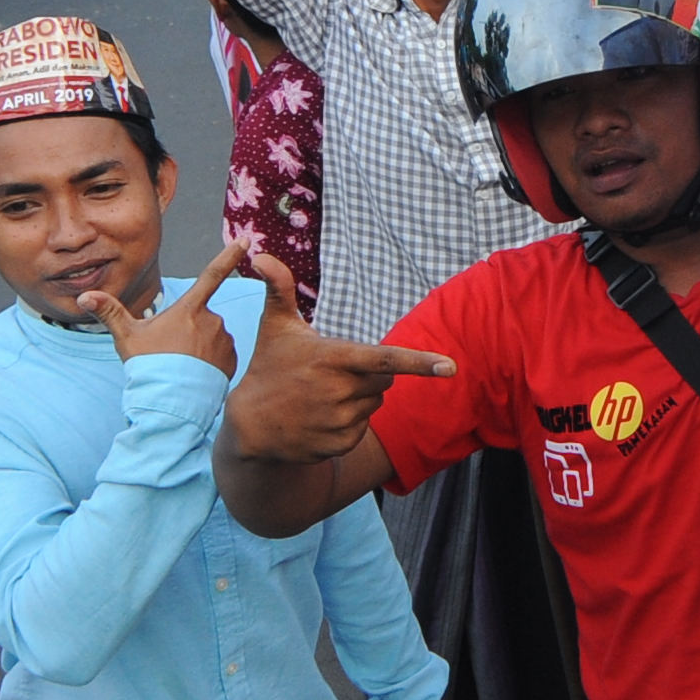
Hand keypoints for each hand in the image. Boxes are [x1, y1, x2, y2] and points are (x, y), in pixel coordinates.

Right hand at [96, 246, 246, 370]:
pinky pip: (221, 354)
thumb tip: (84, 296)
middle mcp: (212, 320)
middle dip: (186, 329)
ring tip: (181, 366)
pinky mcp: (232, 361)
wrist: (170, 403)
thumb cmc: (148, 367)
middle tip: (169, 352)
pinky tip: (195, 374)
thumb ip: (109, 312)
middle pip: (199, 316)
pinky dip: (210, 360)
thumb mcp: (126, 337)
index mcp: (189, 309)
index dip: (230, 254)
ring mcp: (224, 341)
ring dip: (199, 345)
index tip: (246, 239)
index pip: (212, 274)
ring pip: (211, 335)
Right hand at [219, 260, 456, 464]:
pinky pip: (363, 427)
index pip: (385, 359)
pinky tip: (321, 417)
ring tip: (322, 396)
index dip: (420, 362)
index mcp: (331, 358)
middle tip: (334, 373)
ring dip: (359, 397)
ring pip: (375, 402)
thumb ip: (279, 288)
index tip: (450, 367)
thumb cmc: (268, 367)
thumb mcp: (274, 326)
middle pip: (386, 378)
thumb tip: (262, 254)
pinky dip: (350, 421)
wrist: (249, 425)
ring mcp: (339, 421)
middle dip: (369, 373)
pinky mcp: (340, 444)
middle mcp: (338, 392)